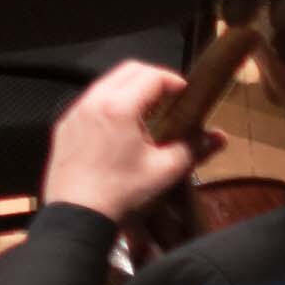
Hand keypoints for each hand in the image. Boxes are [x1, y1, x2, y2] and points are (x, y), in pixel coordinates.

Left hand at [35, 54, 203, 228]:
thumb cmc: (121, 191)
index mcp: (119, 107)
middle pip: (127, 70)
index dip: (173, 80)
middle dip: (152, 78)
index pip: (151, 75)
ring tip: (147, 114)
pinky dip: (109, 103)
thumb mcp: (163, 171)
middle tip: (169, 98)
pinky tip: (120, 129)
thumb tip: (219, 138)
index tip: (185, 93)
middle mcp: (93, 101)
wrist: (76, 214)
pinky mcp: (64, 125)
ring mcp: (75, 112)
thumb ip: (193, 149)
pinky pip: (90, 102)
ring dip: (129, 89)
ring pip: (106, 84)